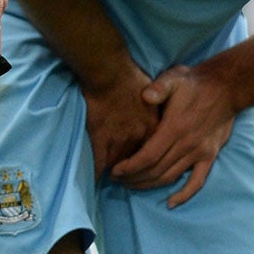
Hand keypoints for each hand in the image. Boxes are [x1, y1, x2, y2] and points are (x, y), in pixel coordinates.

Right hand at [82, 62, 158, 176]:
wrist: (110, 73)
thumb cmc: (132, 77)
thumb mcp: (159, 90)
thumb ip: (161, 106)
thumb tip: (159, 113)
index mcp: (154, 126)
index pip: (155, 151)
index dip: (150, 160)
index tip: (145, 165)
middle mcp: (139, 137)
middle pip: (139, 163)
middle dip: (135, 173)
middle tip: (129, 178)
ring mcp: (119, 140)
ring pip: (119, 166)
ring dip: (117, 174)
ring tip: (113, 179)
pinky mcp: (101, 139)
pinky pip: (98, 163)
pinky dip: (96, 173)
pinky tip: (93, 180)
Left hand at [109, 62, 240, 206]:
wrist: (226, 88)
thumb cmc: (195, 83)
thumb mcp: (174, 78)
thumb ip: (159, 87)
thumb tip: (145, 96)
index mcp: (175, 127)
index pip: (148, 156)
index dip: (130, 167)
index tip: (116, 171)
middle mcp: (187, 144)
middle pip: (156, 170)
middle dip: (134, 178)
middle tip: (119, 179)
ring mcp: (200, 153)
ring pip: (170, 177)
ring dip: (149, 185)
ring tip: (133, 185)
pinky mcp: (209, 156)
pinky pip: (197, 182)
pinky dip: (184, 195)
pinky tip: (170, 203)